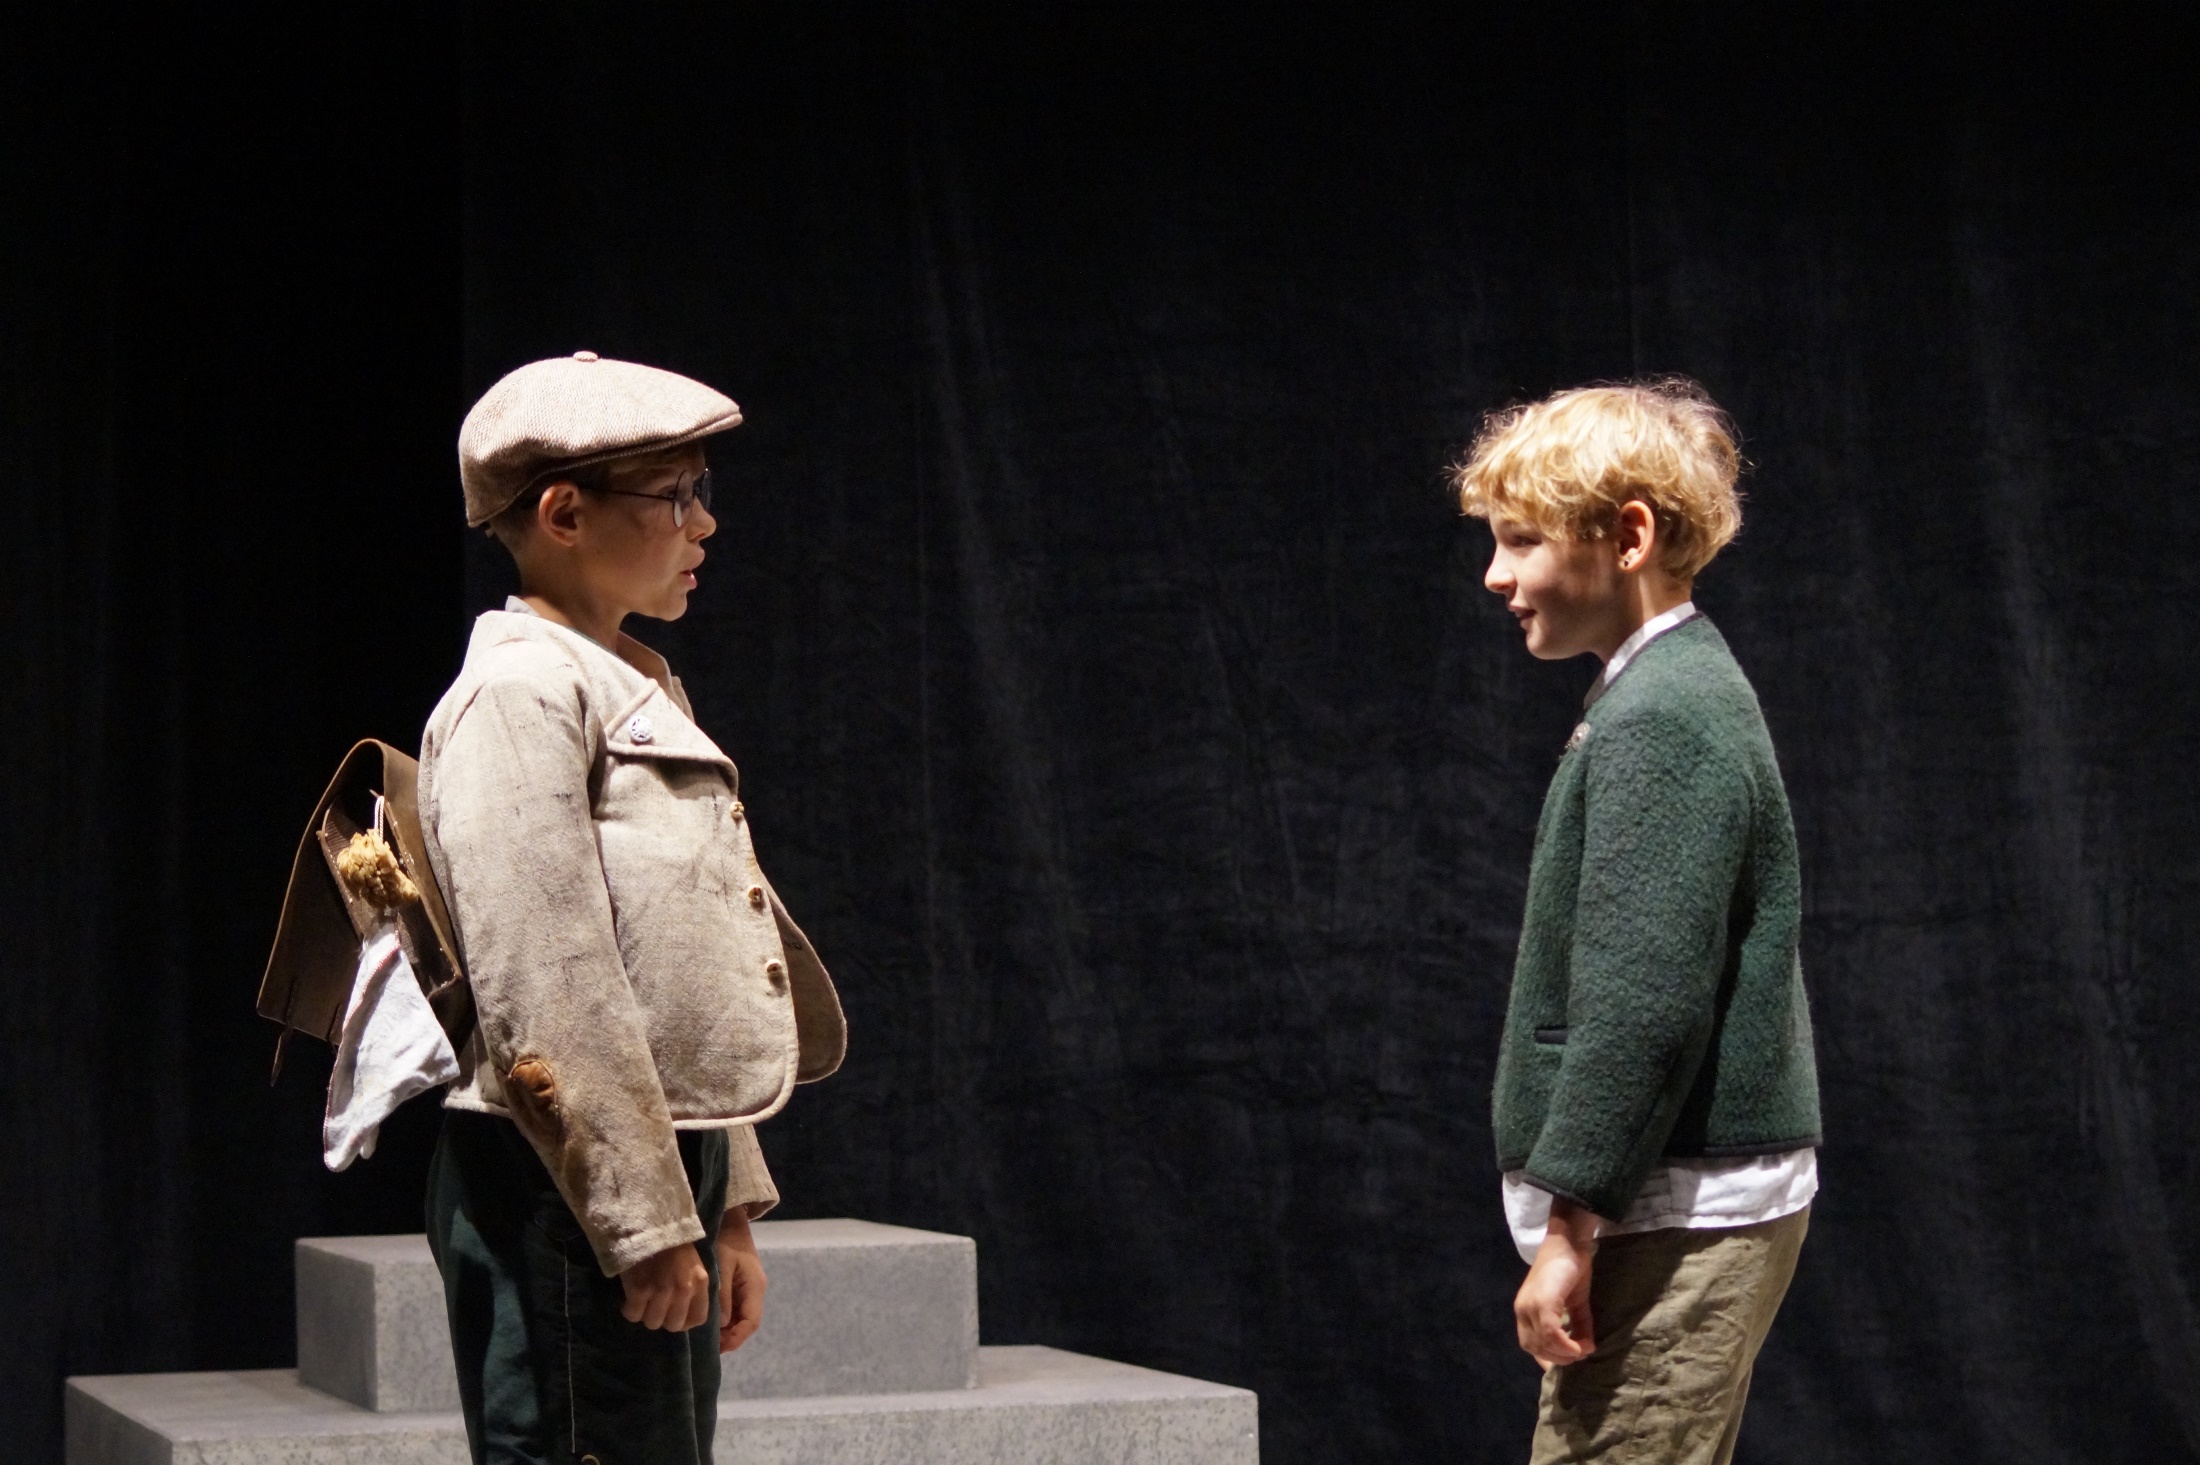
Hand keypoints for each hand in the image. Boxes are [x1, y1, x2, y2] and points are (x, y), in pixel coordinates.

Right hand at [619, 1241, 712, 1331]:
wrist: (648, 1224)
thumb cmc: (671, 1244)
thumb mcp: (694, 1264)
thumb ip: (694, 1287)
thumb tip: (688, 1313)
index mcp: (700, 1282)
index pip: (698, 1318)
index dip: (684, 1322)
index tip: (673, 1316)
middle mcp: (683, 1289)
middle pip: (673, 1325)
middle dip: (663, 1318)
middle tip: (654, 1307)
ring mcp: (662, 1290)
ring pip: (653, 1322)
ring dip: (645, 1315)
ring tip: (642, 1302)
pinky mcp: (640, 1290)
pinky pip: (633, 1315)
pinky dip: (629, 1310)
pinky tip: (629, 1299)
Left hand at [716, 1208, 767, 1353]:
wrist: (728, 1220)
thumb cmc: (724, 1241)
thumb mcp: (722, 1266)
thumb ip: (723, 1295)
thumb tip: (723, 1323)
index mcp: (755, 1286)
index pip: (751, 1322)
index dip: (736, 1338)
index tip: (718, 1348)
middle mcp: (755, 1290)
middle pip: (747, 1322)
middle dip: (731, 1337)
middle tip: (709, 1346)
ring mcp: (749, 1288)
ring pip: (742, 1317)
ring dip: (727, 1330)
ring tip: (708, 1337)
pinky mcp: (740, 1285)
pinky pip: (736, 1308)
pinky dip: (725, 1319)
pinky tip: (710, 1321)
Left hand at [1514, 1197, 1597, 1370]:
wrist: (1570, 1241)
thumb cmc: (1572, 1269)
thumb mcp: (1575, 1304)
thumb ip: (1577, 1327)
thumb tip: (1586, 1350)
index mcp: (1525, 1310)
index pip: (1529, 1344)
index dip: (1547, 1358)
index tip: (1567, 1361)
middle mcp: (1522, 1310)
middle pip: (1534, 1347)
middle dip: (1558, 1358)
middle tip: (1579, 1354)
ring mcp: (1530, 1305)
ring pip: (1542, 1343)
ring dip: (1564, 1353)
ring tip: (1583, 1348)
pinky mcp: (1542, 1301)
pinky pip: (1551, 1333)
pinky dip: (1566, 1344)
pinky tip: (1581, 1345)